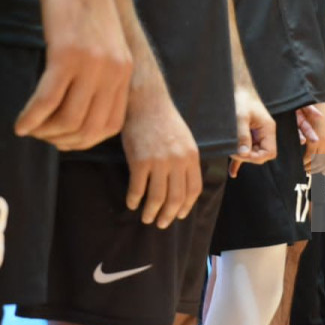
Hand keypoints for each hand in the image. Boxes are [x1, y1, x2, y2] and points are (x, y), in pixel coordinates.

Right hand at [16, 0, 131, 149]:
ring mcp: (91, 64)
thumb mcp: (102, 38)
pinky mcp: (66, 54)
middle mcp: (113, 71)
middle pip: (88, 129)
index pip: (111, 126)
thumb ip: (98, 69)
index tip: (61, 137)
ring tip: (29, 127)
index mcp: (124, 70)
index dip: (84, 140)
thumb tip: (79, 102)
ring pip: (68, 120)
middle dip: (61, 140)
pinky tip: (20, 124)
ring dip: (44, 132)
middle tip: (40, 134)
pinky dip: (31, 118)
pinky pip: (47, 101)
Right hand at [121, 86, 202, 228]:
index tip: (179, 215)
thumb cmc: (163, 119)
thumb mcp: (185, 139)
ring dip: (151, 212)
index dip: (186, 206)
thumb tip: (183, 185)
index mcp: (191, 156)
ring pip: (157, 198)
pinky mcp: (139, 160)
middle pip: (175, 198)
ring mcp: (158, 161)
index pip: (193, 190)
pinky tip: (131, 203)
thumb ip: (186, 160)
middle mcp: (178, 161)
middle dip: (168, 215)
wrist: (146, 101)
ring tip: (147, 218)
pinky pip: (137, 188)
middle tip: (161, 224)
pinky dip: (134, 199)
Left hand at [229, 84, 276, 176]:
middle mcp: (265, 133)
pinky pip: (246, 150)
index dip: (256, 157)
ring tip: (229, 156)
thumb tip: (244, 153)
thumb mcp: (240, 117)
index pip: (269, 152)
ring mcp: (257, 134)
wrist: (237, 87)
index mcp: (268, 129)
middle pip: (261, 154)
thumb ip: (242, 135)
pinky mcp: (248, 134)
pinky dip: (239, 159)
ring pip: (252, 153)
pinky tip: (232, 171)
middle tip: (232, 151)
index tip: (242, 154)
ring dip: (241, 157)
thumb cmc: (240, 98)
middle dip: (247, 157)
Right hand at [300, 103, 324, 174]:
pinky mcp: (315, 141)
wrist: (314, 101)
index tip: (324, 171)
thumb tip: (321, 149)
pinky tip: (302, 162)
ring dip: (312, 166)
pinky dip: (305, 161)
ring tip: (306, 169)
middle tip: (312, 172)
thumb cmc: (317, 111)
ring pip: (319, 160)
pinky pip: (310, 155)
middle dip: (319, 168)